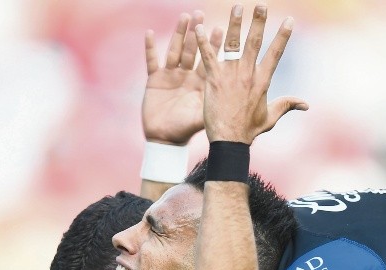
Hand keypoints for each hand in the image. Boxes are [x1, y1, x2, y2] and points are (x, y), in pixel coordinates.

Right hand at [142, 11, 223, 144]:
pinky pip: (151, 61)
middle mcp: (186, 75)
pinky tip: (149, 33)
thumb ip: (216, 105)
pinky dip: (150, 48)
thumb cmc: (186, 130)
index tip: (220, 28)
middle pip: (191, 49)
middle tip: (200, 14)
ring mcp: (170, 76)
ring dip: (178, 34)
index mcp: (201, 83)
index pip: (208, 59)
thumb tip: (235, 100)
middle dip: (195, 32)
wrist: (165, 140)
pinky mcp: (154, 80)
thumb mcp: (204, 116)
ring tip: (184, 17)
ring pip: (174, 50)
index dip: (213, 44)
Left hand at [195, 4, 307, 143]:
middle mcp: (248, 75)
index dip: (283, 36)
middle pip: (255, 43)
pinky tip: (199, 27)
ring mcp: (230, 76)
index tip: (289, 20)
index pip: (276, 54)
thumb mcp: (270, 118)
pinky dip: (204, 41)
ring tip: (237, 7)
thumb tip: (306, 104)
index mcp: (262, 81)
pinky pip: (208, 57)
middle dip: (259, 22)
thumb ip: (287, 105)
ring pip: (233, 44)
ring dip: (235, 24)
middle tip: (260, 5)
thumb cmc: (248, 131)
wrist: (229, 141)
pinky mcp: (214, 80)